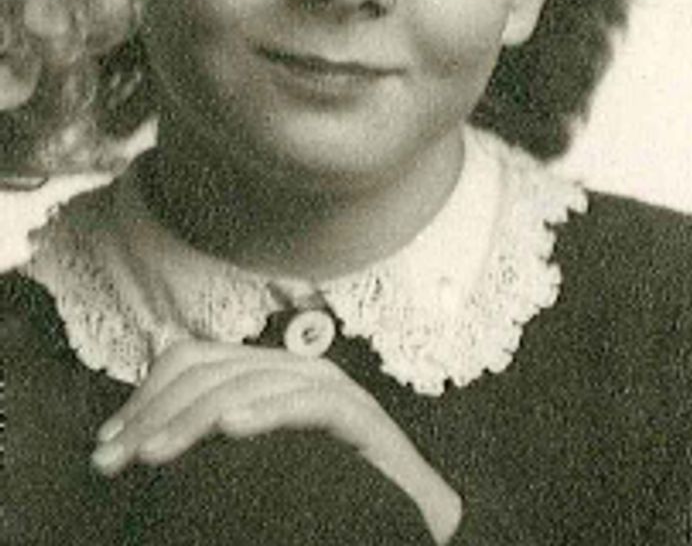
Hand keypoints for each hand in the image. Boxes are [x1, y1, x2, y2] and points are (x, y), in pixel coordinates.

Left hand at [91, 339, 461, 543]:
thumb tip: (149, 411)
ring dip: (191, 419)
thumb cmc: (328, 489)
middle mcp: (295, 368)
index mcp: (268, 372)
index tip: (107, 443)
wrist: (405, 511)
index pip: (194, 359)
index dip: (145, 394)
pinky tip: (230, 429)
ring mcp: (329, 388)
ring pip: (247, 385)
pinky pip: (307, 406)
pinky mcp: (360, 416)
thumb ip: (213, 432)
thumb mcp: (256, 459)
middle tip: (111, 458)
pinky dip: (266, 413)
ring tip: (151, 454)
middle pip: (210, 370)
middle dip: (153, 412)